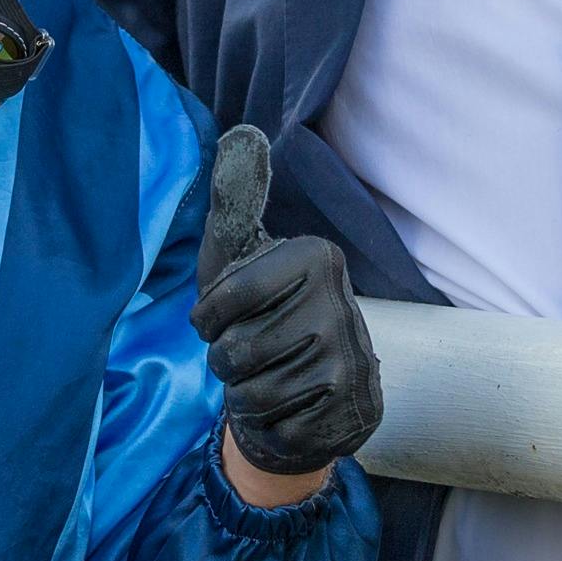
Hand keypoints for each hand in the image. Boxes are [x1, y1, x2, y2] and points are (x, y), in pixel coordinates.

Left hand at [190, 125, 380, 505]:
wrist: (309, 392)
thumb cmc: (256, 316)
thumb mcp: (236, 258)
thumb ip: (233, 200)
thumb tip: (242, 133)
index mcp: (315, 258)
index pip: (223, 302)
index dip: (207, 320)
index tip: (222, 317)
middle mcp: (340, 304)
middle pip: (235, 352)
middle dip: (225, 363)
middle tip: (248, 354)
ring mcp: (352, 359)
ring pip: (253, 393)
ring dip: (245, 395)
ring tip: (266, 378)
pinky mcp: (353, 409)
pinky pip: (279, 427)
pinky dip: (271, 425)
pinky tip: (289, 408)